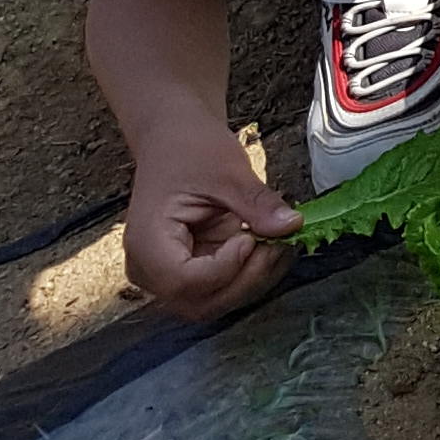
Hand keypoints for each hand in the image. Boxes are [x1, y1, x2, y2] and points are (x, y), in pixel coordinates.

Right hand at [123, 120, 296, 318]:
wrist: (174, 138)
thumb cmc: (191, 149)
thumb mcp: (227, 170)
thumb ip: (257, 203)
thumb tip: (293, 226)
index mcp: (147, 242)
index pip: (184, 281)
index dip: (225, 268)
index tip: (250, 237)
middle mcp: (150, 269)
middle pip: (199, 302)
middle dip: (245, 280)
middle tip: (279, 245)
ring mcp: (167, 275)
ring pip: (212, 302)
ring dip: (251, 280)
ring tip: (279, 244)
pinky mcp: (188, 272)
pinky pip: (219, 288)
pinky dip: (248, 274)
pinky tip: (269, 248)